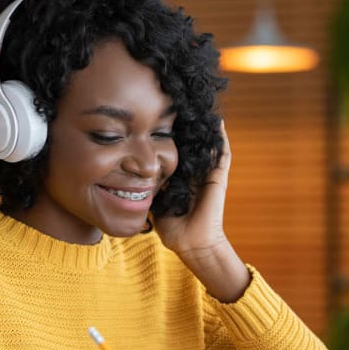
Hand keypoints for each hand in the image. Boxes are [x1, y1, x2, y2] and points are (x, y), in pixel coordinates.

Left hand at [154, 120, 250, 301]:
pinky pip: (222, 155)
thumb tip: (127, 177)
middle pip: (191, 146)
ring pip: (207, 146)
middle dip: (186, 128)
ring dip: (204, 129)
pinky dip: (221, 139)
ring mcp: (208, 175)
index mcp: (181, 178)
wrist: (192, 244)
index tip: (158, 118)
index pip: (174, 152)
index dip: (168, 136)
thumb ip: (146, 188)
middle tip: (178, 105)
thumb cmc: (173, 229)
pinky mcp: (218, 179)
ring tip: (199, 108)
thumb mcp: (154, 202)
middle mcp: (195, 174)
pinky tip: (217, 122)